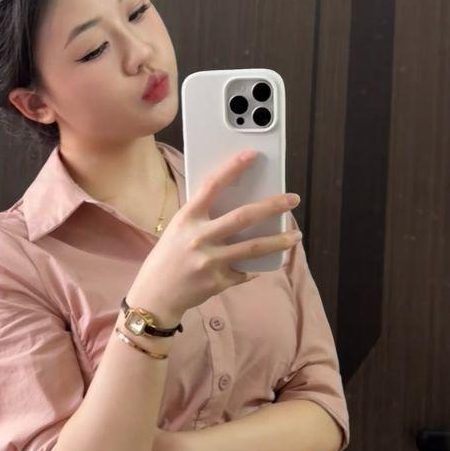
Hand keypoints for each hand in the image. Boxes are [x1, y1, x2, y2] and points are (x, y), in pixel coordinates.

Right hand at [126, 150, 302, 321]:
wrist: (154, 296)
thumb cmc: (168, 258)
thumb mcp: (179, 231)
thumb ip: (203, 219)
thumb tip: (240, 206)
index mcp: (186, 219)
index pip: (212, 186)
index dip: (232, 168)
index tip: (252, 154)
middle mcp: (198, 238)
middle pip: (243, 217)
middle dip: (273, 206)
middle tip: (293, 199)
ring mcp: (209, 261)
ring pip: (253, 247)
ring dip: (279, 241)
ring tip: (295, 236)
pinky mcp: (218, 281)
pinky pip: (244, 271)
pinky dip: (252, 268)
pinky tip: (258, 265)